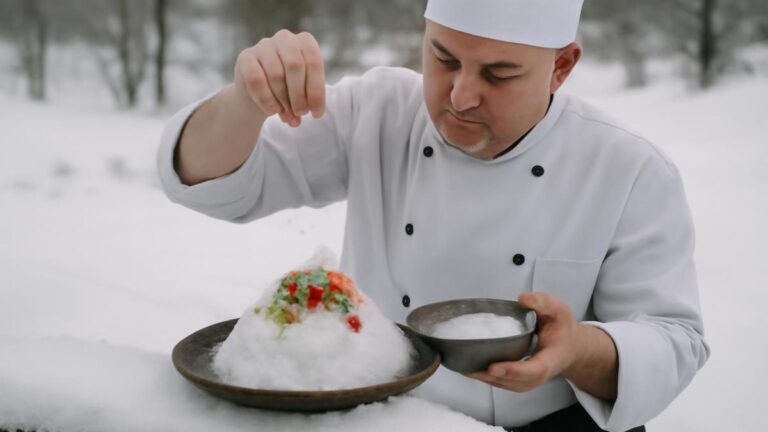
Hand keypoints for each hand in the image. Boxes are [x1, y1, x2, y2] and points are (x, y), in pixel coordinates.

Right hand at [233, 29, 325, 126]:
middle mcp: (285, 38)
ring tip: (287, 115)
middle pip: (295, 65)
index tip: (316, 114)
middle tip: (300, 113)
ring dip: (283, 101)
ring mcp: (263, 45)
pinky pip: (257, 80)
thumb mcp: (304, 92)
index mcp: (305, 41)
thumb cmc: (288, 90)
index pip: (314, 63)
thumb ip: (308, 100)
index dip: (316, 91)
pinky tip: (272, 110)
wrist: (259, 93)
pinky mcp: (246, 58)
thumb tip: (308, 114)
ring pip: (276, 75)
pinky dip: (267, 100)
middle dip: (299, 95)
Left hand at [466, 292, 587, 391]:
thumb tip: (522, 299)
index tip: (493, 367)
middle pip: (515, 382)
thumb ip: (543, 302)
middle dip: (492, 377)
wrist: (570, 346)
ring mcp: (529, 380)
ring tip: (465, 368)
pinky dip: (487, 378)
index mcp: (550, 359)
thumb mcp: (558, 310)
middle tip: (469, 368)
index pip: (533, 370)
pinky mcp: (520, 380)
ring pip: (507, 385)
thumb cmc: (562, 328)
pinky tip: (471, 369)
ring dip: (485, 380)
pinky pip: (503, 383)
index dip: (513, 371)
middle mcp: (539, 375)